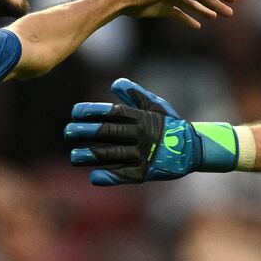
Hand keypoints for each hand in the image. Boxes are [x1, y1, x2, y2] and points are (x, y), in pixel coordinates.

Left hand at [66, 79, 239, 184]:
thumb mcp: (156, 106)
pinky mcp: (145, 173)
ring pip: (111, 154)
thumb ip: (134, 95)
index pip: (112, 112)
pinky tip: (94, 176)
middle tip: (68, 132)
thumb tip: (115, 83)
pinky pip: (123, 175)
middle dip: (85, 131)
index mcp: (141, 117)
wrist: (192, 149)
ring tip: (74, 156)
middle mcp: (141, 135)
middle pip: (108, 132)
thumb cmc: (169, 125)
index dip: (92, 111)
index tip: (75, 112)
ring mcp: (142, 155)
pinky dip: (109, 177)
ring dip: (90, 155)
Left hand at [123, 0, 235, 27]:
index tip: (233, 0)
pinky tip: (197, 26)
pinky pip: (180, 14)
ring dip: (204, 10)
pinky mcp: (164, 9)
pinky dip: (188, 19)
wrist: (128, 0)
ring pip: (192, 5)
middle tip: (229, 14)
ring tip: (215, 18)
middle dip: (216, 4)